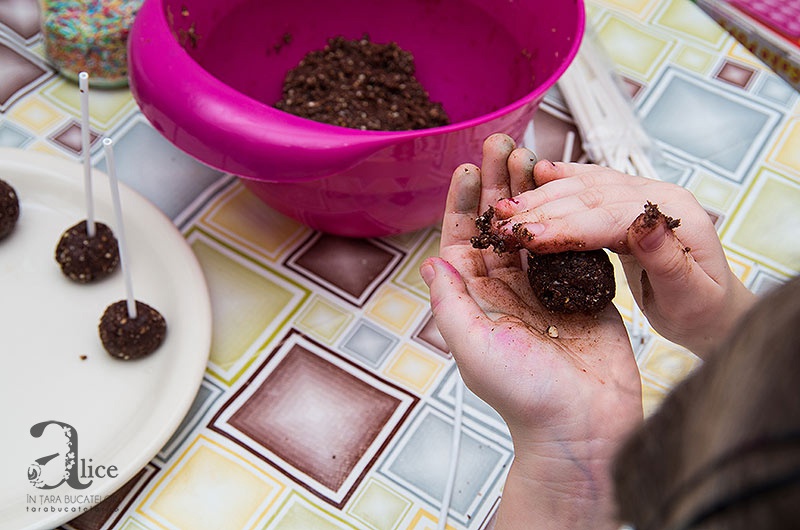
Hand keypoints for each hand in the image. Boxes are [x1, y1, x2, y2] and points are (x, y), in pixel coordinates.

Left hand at [421, 134, 641, 529]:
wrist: (584, 429)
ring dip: (533, 192)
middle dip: (498, 184)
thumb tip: (431, 263)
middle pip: (500, 226)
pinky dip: (567, 215)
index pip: (465, 241)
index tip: (466, 167)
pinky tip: (569, 189)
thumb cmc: (526, 400)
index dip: (464, 204)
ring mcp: (544, 289)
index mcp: (476, 300)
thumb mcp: (475, 349)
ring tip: (533, 154)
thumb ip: (451, 305)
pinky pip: (570, 245)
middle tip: (503, 143)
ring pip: (534, 229)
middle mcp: (506, 291)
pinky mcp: (581, 292)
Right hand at [492, 161, 755, 357]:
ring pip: (585, 187)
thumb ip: (668, 258)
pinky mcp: (627, 205)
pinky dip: (560, 182)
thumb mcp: (691, 295)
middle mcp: (658, 196)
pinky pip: (589, 188)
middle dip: (542, 208)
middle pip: (591, 196)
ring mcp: (643, 196)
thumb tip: (646, 221)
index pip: (610, 215)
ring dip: (541, 195)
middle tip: (500, 221)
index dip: (566, 225)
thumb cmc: (704, 311)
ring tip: (504, 206)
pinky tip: (536, 174)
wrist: (715, 309)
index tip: (526, 238)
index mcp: (675, 214)